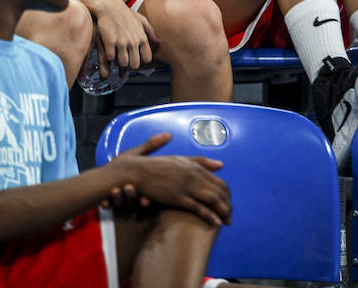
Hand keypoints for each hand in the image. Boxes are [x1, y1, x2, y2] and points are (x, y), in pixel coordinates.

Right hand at [92, 0, 158, 74]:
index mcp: (142, 37)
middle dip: (129, 63)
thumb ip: (150, 31)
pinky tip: (108, 49)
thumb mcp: (141, 19)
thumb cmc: (124, 12)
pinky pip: (110, 58)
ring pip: (123, 63)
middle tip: (124, 58)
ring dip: (118, 61)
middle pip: (135, 64)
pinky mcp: (110, 42)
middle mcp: (133, 41)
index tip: (135, 57)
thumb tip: (158, 42)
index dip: (141, 60)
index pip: (147, 58)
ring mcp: (121, 42)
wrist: (108, 5)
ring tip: (116, 54)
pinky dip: (108, 56)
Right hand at [106, 133, 230, 226]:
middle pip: (215, 185)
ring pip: (210, 197)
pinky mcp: (176, 196)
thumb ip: (159, 143)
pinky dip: (209, 215)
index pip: (209, 171)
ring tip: (228, 220)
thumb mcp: (148, 150)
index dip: (220, 183)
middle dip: (226, 200)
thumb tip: (167, 135)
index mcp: (183, 161)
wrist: (127, 173)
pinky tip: (216, 222)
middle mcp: (187, 170)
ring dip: (221, 210)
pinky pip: (198, 207)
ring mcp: (183, 183)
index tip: (227, 194)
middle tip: (230, 212)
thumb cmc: (134, 164)